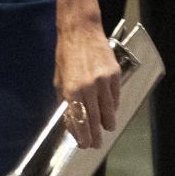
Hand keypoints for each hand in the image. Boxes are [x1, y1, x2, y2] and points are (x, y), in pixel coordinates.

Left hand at [54, 20, 120, 149]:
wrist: (81, 31)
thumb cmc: (66, 55)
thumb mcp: (58, 79)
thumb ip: (65, 101)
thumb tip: (71, 121)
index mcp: (71, 89)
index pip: (79, 120)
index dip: (82, 135)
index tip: (84, 144)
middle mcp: (88, 87)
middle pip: (95, 119)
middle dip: (95, 134)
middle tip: (96, 144)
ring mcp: (104, 81)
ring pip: (109, 110)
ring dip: (107, 122)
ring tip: (107, 129)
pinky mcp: (115, 74)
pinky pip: (115, 96)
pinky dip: (113, 105)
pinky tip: (111, 110)